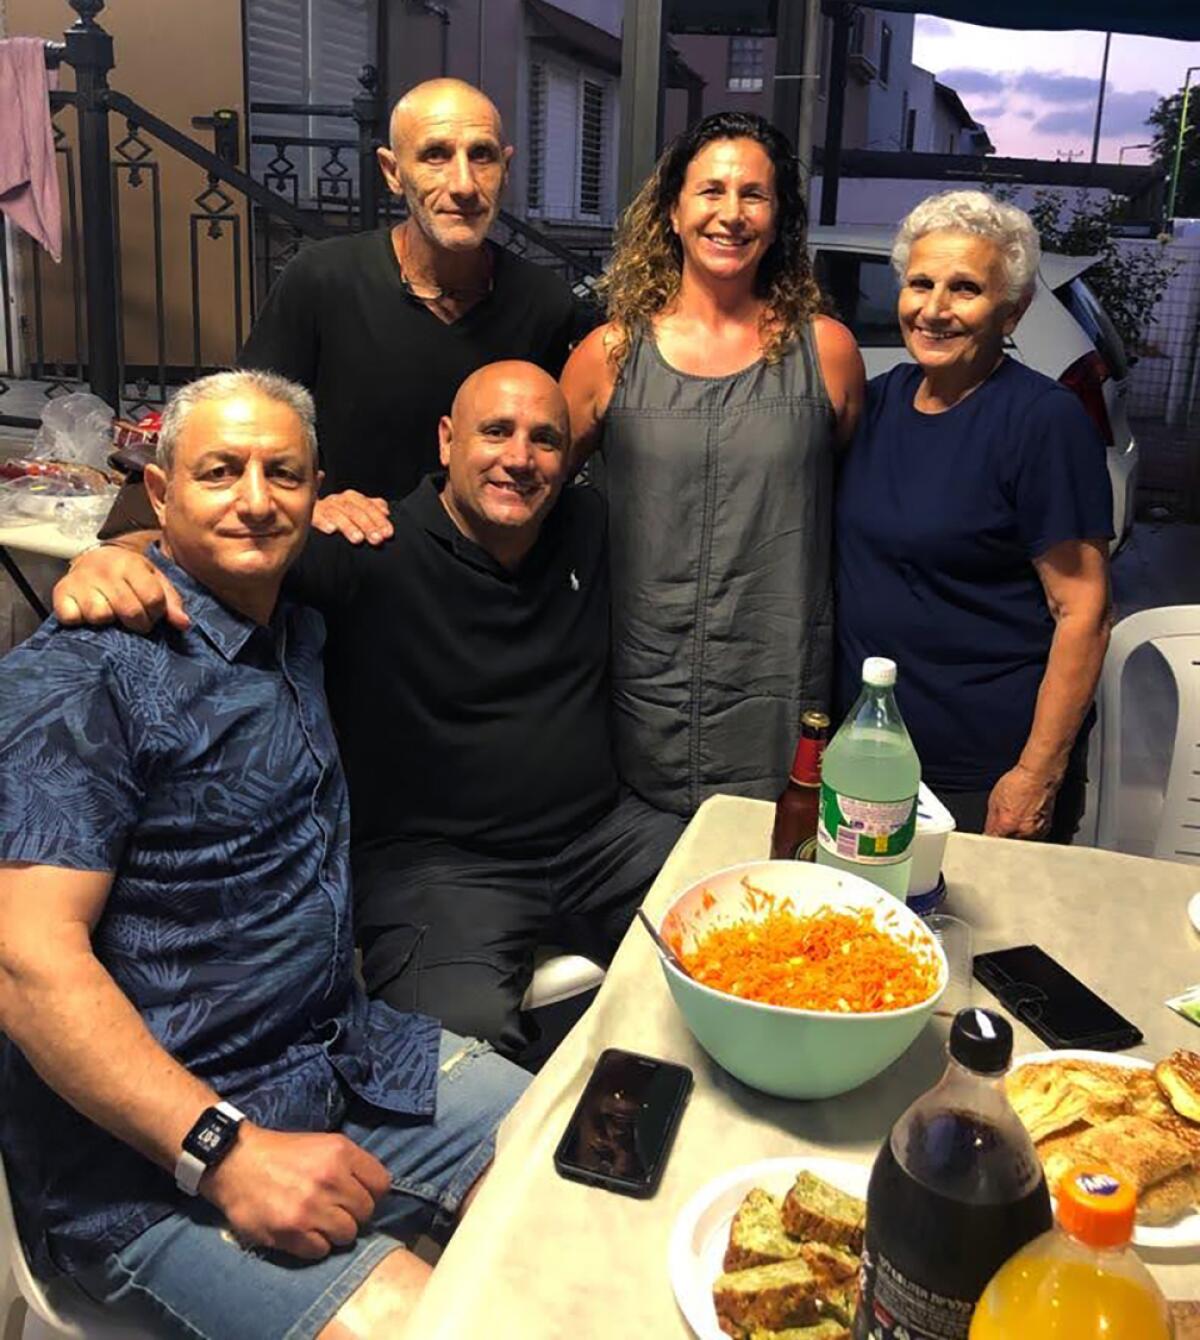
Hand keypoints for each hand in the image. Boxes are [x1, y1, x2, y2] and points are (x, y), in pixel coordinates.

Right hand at [53, 544, 188, 632]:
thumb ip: (171, 601)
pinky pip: (72, 618)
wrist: (91, 558)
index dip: (157, 613)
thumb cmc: (128, 575)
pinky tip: (86, 612)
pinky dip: (79, 620)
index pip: (153, 599)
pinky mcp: (61, 592)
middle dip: (138, 623)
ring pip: (101, 616)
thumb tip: (183, 624)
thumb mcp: (154, 579)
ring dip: (108, 621)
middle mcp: (106, 572)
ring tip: (110, 612)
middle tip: (134, 619)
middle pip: (130, 612)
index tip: (152, 614)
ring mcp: (82, 582)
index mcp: (131, 566)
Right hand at [202, 1124, 390, 1260]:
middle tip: (335, 1210)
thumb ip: (351, 1165)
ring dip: (334, 1232)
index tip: (358, 1196)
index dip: (372, 1193)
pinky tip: (302, 1232)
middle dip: (353, 1213)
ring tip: (318, 1222)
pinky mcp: (290, 1232)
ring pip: (347, 1235)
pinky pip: (321, 1251)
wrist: (235, 1161)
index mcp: (341, 1152)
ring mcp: (310, 1208)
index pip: (382, 1184)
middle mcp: (330, 1179)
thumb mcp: (323, 1143)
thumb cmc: (283, 1153)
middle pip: (366, 1212)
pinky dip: (314, 1245)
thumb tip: (375, 1193)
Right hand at [313, 491, 392, 545]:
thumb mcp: (357, 511)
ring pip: (337, 514)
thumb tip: (386, 511)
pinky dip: (323, 522)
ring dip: (348, 526)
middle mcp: (339, 500)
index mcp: (352, 498)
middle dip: (367, 525)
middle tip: (377, 539)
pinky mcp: (310, 514)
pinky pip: (316, 516)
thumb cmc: (339, 515)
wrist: (309, 510)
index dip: (380, 520)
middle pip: (355, 511)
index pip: (369, 507)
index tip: (388, 533)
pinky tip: (331, 530)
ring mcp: (324, 507)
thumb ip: (373, 509)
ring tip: (358, 539)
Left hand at [984, 764, 1058, 839]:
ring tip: (1017, 817)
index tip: (989, 836)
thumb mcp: (995, 800)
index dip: (990, 839)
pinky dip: (1028, 832)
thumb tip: (988, 833)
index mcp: (1007, 824)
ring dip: (1017, 835)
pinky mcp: (1046, 829)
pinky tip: (1026, 818)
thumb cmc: (1018, 783)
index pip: (994, 841)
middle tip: (1005, 822)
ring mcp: (1036, 831)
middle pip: (1009, 843)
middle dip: (1004, 837)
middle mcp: (1023, 831)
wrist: (1040, 776)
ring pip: (1021, 842)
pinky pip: (1033, 837)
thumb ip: (991, 821)